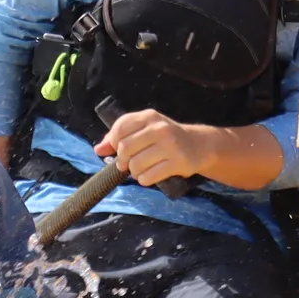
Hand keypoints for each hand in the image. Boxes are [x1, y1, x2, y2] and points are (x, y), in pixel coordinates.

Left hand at [97, 109, 221, 187]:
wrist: (199, 145)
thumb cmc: (166, 137)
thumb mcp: (145, 129)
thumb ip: (120, 136)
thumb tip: (99, 150)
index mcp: (149, 117)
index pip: (120, 129)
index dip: (114, 143)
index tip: (119, 149)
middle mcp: (159, 128)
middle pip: (125, 148)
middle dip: (122, 160)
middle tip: (128, 164)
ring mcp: (170, 146)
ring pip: (135, 165)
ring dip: (134, 172)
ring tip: (141, 170)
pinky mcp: (177, 163)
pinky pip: (148, 177)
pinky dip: (144, 180)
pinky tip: (150, 175)